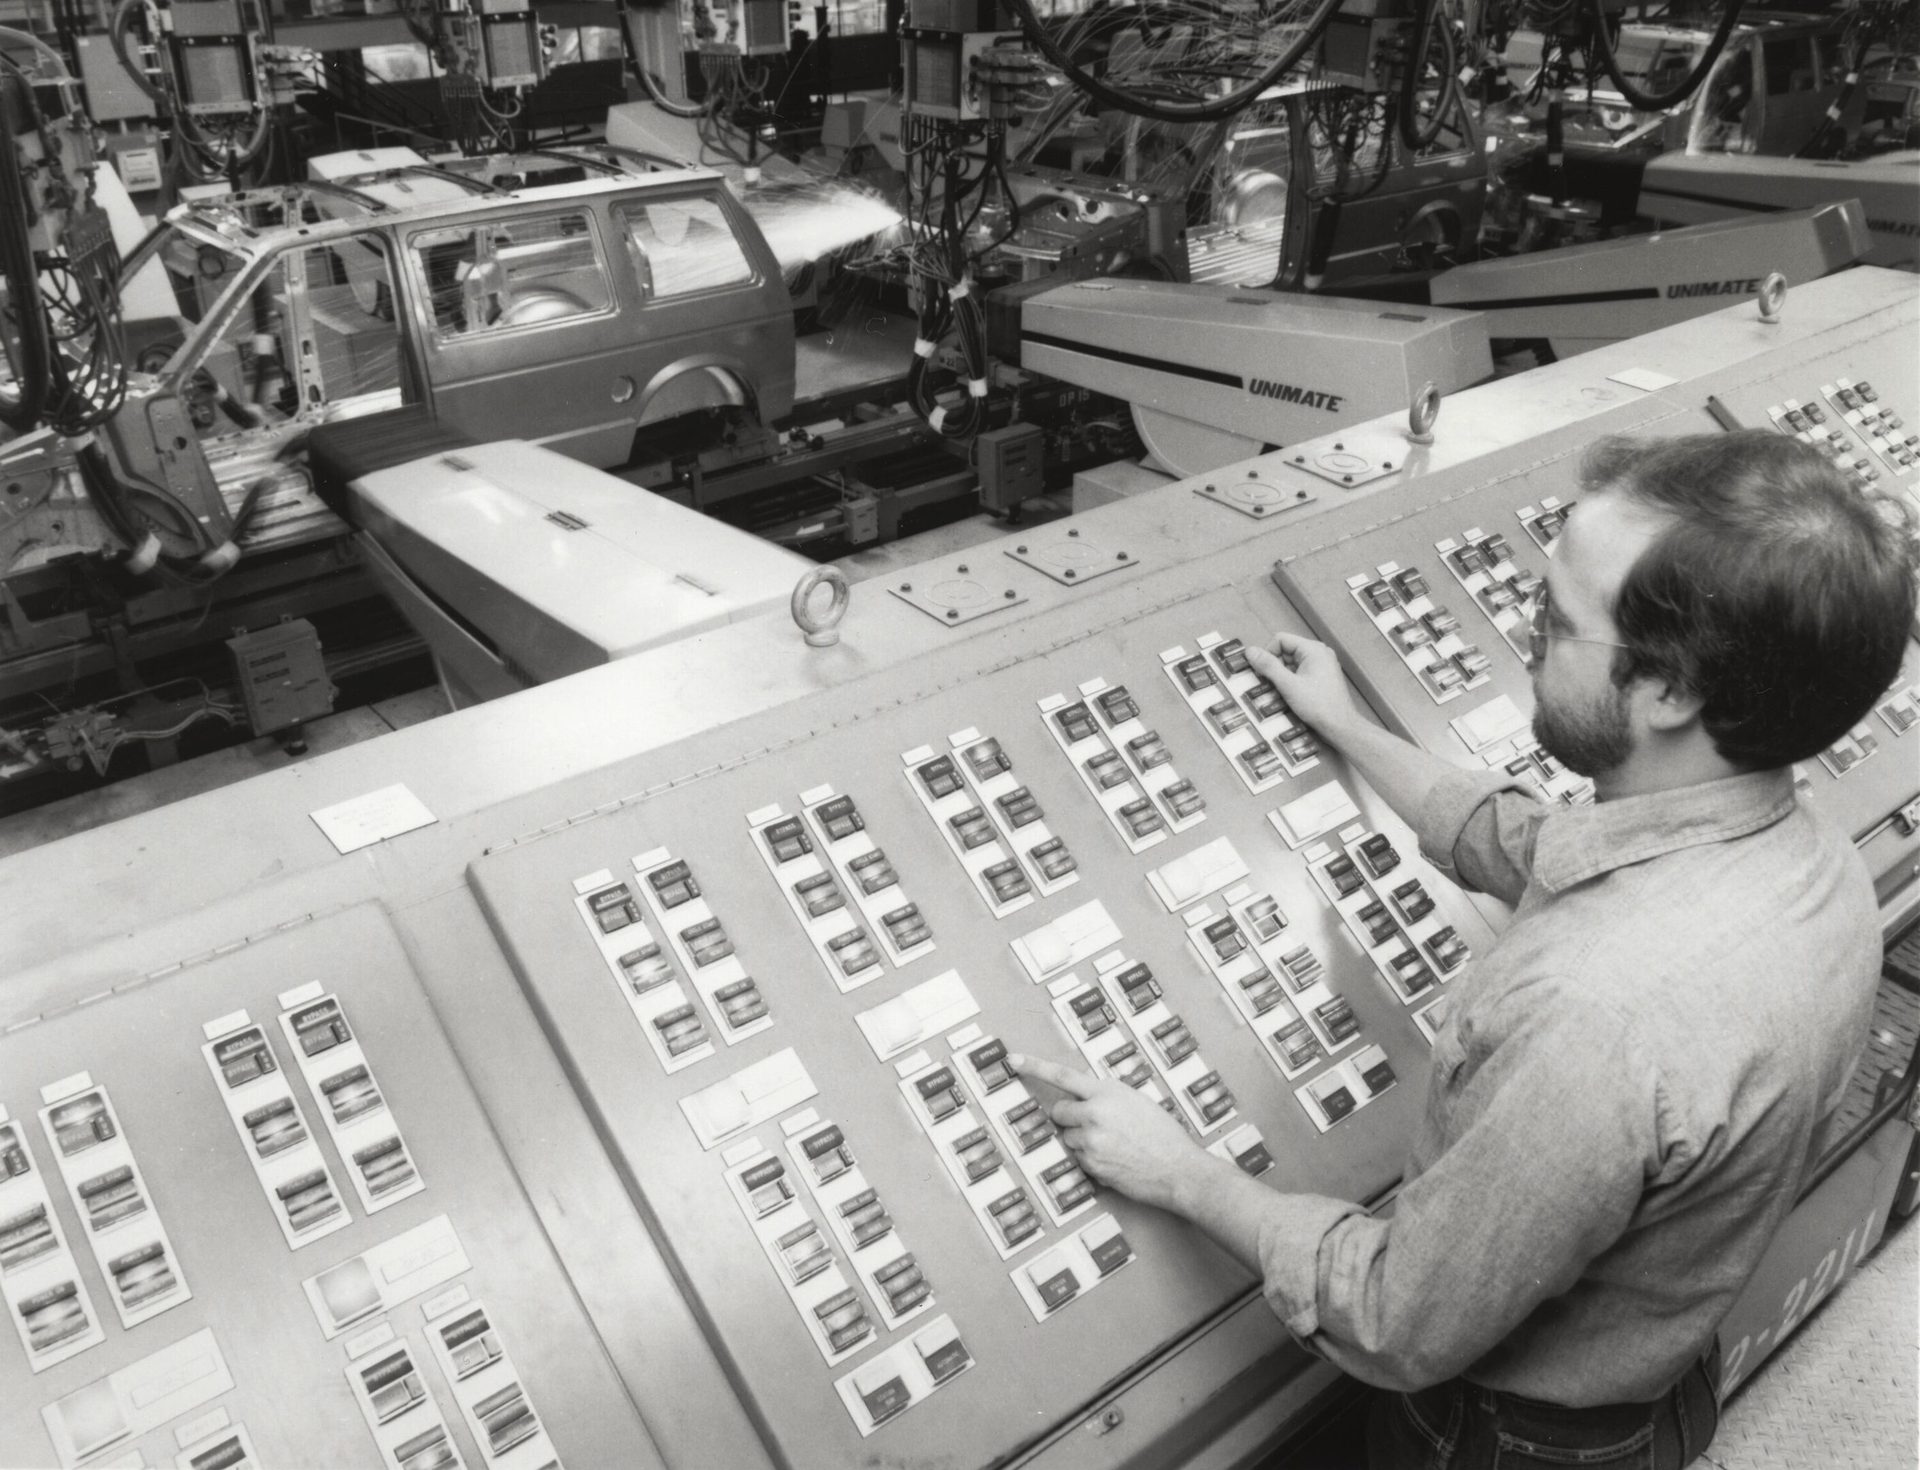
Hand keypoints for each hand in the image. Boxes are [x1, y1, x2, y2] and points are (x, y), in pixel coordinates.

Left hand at [1009, 1052, 1206, 1212]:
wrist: (1177, 1168)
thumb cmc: (1163, 1134)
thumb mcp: (1136, 1101)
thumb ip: (1107, 1097)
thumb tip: (1086, 1101)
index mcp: (1107, 1092)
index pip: (1063, 1075)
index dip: (1035, 1066)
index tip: (1013, 1060)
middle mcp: (1094, 1114)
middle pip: (1059, 1111)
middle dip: (1069, 1117)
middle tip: (1094, 1124)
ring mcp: (1090, 1142)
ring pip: (1068, 1138)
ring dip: (1082, 1141)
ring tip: (1113, 1145)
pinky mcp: (1090, 1165)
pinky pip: (1079, 1159)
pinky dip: (1091, 1160)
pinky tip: (1116, 1160)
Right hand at [1247, 632, 1358, 741]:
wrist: (1340, 726)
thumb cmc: (1319, 706)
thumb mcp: (1288, 685)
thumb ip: (1268, 666)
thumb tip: (1250, 651)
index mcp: (1313, 649)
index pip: (1281, 639)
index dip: (1268, 653)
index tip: (1263, 672)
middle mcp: (1319, 653)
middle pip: (1286, 650)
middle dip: (1275, 666)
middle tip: (1272, 684)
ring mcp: (1322, 665)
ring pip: (1291, 663)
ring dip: (1282, 676)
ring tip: (1284, 692)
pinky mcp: (1321, 676)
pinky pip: (1299, 672)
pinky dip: (1291, 681)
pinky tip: (1291, 695)